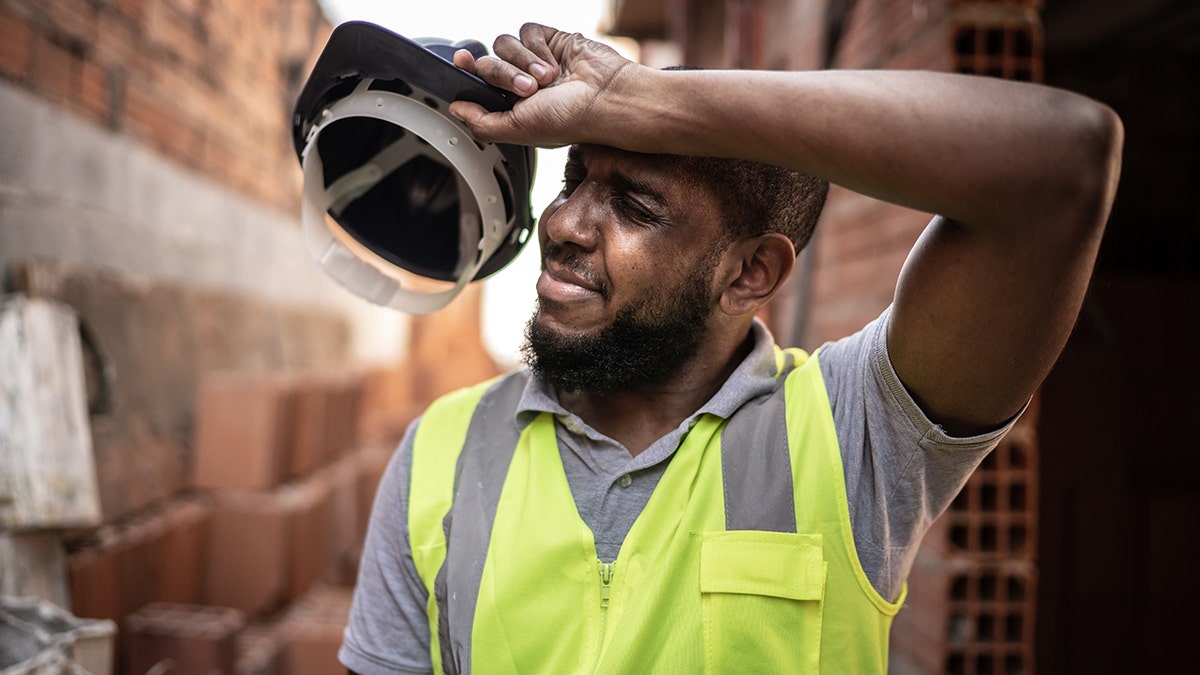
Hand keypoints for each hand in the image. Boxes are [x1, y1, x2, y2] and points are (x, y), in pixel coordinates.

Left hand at [449, 23, 634, 146]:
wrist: (606, 98)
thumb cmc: (570, 119)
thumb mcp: (517, 131)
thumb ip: (482, 123)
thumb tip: (456, 108)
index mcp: (512, 106)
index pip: (478, 84)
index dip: (467, 73)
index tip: (461, 63)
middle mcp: (522, 83)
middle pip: (489, 64)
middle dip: (505, 75)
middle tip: (529, 90)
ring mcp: (536, 60)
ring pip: (505, 45)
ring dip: (524, 62)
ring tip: (547, 79)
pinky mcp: (552, 40)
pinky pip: (527, 31)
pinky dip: (538, 47)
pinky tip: (554, 62)